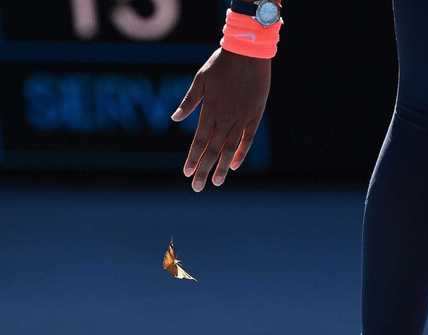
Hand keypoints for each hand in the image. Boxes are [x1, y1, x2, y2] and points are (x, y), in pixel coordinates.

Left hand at [172, 48, 270, 191]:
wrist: (248, 53)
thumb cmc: (222, 64)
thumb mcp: (200, 80)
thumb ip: (189, 102)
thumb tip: (174, 118)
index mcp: (210, 111)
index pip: (199, 141)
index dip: (193, 159)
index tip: (187, 173)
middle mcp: (225, 119)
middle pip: (212, 150)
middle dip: (204, 170)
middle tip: (197, 188)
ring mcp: (241, 119)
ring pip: (229, 149)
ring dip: (221, 167)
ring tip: (216, 182)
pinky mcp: (254, 116)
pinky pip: (247, 139)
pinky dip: (240, 153)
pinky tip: (234, 165)